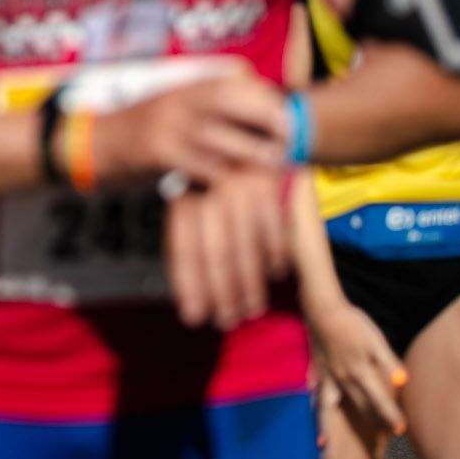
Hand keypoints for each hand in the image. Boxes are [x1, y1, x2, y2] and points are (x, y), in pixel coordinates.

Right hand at [95, 69, 286, 187]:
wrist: (95, 142)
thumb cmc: (146, 129)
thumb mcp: (176, 106)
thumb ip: (211, 106)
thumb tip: (262, 110)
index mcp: (188, 85)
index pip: (237, 81)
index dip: (266, 100)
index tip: (285, 122)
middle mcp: (179, 99)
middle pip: (234, 102)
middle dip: (267, 122)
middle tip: (285, 145)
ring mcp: (168, 124)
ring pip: (224, 139)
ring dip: (253, 157)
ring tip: (270, 169)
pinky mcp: (159, 152)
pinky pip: (204, 168)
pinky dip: (225, 179)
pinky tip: (235, 188)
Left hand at [162, 166, 290, 329]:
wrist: (261, 137)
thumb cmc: (230, 183)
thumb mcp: (204, 202)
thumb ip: (199, 240)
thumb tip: (193, 294)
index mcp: (186, 195)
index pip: (184, 246)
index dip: (188, 284)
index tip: (193, 318)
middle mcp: (210, 189)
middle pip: (215, 251)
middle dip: (221, 292)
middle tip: (226, 321)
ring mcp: (242, 185)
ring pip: (246, 245)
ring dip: (249, 284)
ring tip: (251, 310)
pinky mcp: (273, 183)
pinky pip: (275, 230)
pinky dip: (275, 256)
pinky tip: (275, 275)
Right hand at [308, 297, 407, 435]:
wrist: (322, 308)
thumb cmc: (352, 322)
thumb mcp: (375, 338)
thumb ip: (389, 361)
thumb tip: (402, 382)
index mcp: (360, 372)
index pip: (379, 401)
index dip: (391, 416)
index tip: (400, 431)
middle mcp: (342, 379)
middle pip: (359, 408)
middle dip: (372, 423)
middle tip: (384, 438)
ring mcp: (326, 377)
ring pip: (330, 408)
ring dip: (329, 427)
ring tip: (327, 446)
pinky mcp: (316, 371)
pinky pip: (312, 395)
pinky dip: (311, 409)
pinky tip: (305, 418)